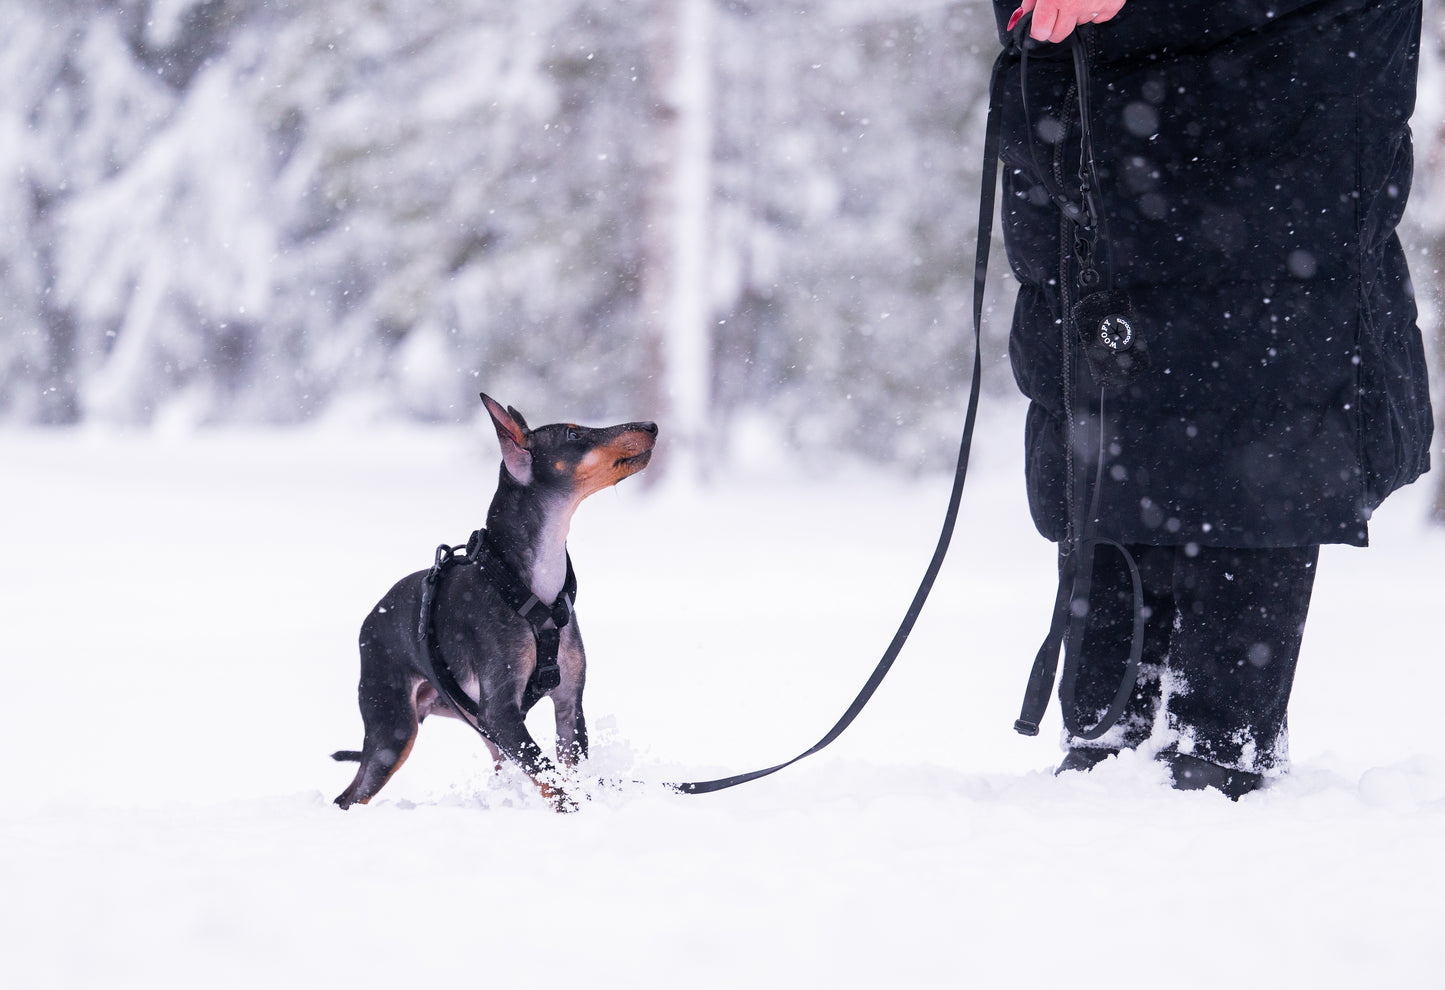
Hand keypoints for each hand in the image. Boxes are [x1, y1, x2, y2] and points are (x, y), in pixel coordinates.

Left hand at [1010, 0, 1125, 42]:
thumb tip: (1024, 12)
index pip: (1041, 32)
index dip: (1038, 29)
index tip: (1038, 25)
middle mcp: (1076, 4)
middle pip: (1059, 35)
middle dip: (1054, 26)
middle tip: (1056, 10)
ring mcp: (1096, 6)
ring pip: (1080, 24)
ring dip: (1076, 14)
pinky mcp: (1113, 4)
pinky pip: (1099, 18)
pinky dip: (1094, 9)